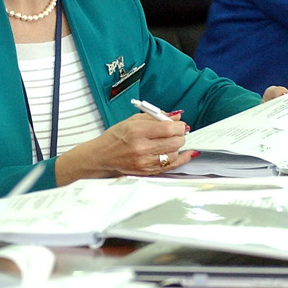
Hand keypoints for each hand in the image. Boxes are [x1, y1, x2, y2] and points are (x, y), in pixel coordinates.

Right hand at [55, 113, 191, 184]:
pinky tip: (185, 154)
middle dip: (180, 135)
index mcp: (136, 131)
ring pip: (174, 155)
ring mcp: (144, 162)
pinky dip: (180, 159)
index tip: (179, 125)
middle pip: (174, 142)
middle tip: (178, 132)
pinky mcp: (147, 172)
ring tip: (172, 141)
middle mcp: (141, 148)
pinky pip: (170, 167)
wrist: (102, 156)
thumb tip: (175, 116)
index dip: (178, 126)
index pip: (167, 129)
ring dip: (177, 147)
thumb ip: (155, 117)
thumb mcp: (131, 121)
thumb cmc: (114, 138)